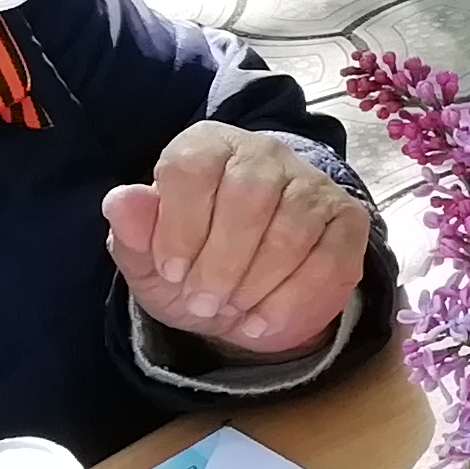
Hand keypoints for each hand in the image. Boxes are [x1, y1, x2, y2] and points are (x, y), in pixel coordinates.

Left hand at [104, 124, 373, 358]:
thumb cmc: (189, 266)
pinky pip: (332, 256)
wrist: (240, 297)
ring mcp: (312, 184)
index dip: (180, 226)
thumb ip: (132, 231)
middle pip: (250, 194)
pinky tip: (263, 322)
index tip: (171, 271)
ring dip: (258, 282)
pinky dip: (294, 299)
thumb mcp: (147, 260)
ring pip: (293, 226)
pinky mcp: (348, 220)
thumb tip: (122, 200)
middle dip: (222, 262)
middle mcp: (263, 153)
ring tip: (233, 310)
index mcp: (207, 147)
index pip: (194, 166)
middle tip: (203, 302)